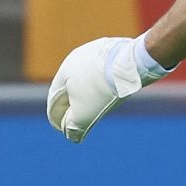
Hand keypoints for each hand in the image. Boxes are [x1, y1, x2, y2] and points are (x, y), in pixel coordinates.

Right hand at [45, 36, 171, 141]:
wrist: (131, 65)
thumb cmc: (103, 90)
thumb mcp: (84, 115)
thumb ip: (74, 127)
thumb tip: (71, 136)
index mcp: (64, 71)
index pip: (55, 97)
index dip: (56, 116)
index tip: (63, 128)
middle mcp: (77, 57)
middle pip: (71, 85)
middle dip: (72, 104)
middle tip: (77, 119)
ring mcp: (95, 50)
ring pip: (88, 76)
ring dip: (89, 93)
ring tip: (96, 106)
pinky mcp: (113, 49)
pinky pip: (104, 70)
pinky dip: (104, 82)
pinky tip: (112, 90)